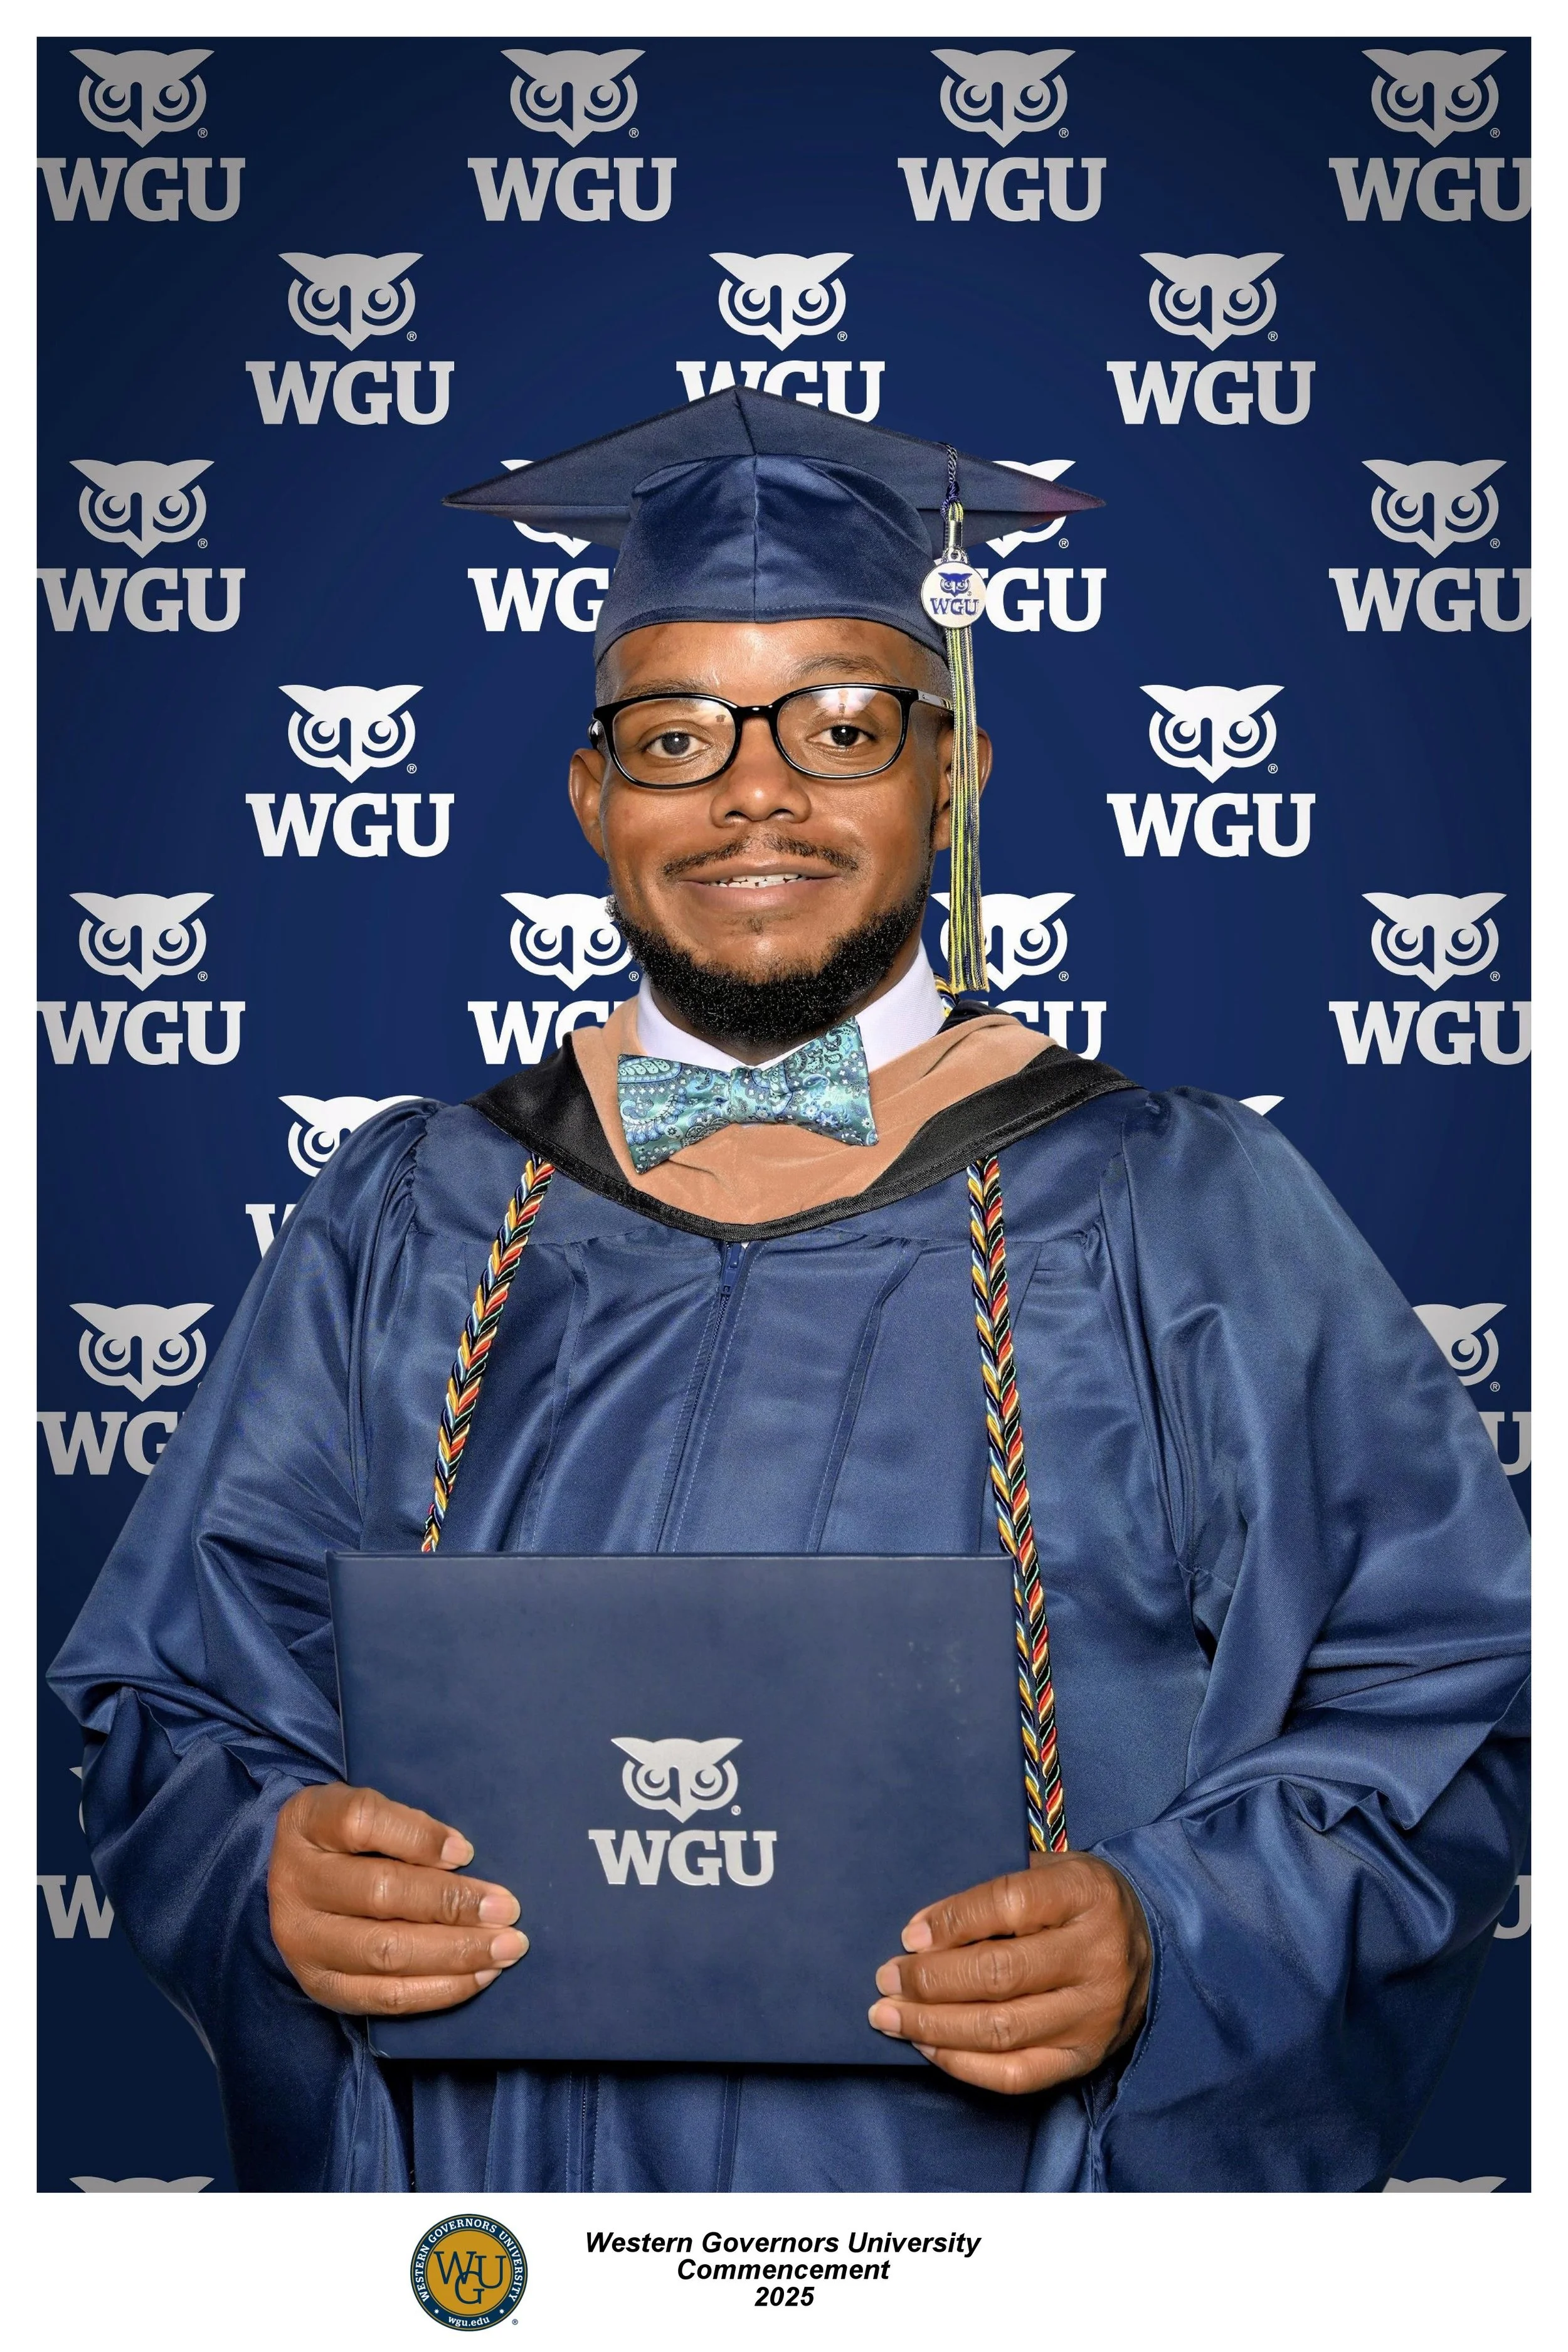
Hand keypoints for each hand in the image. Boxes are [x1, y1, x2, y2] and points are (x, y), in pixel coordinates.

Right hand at [268, 1783, 526, 2015]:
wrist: (297, 1884)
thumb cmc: (349, 1839)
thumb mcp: (364, 1809)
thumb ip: (403, 1824)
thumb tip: (458, 1856)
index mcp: (307, 1822)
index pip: (362, 1821)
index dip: (419, 1837)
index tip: (467, 1852)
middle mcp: (295, 1883)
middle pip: (380, 1894)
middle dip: (452, 1904)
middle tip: (508, 1909)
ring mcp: (302, 1941)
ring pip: (385, 1953)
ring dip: (456, 1953)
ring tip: (505, 1948)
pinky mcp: (319, 1986)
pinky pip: (384, 1997)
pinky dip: (438, 1990)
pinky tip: (478, 1976)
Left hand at [867, 1851, 1150, 2093]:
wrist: (1151, 1943)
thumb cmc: (1078, 1899)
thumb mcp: (1050, 1870)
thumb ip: (996, 1890)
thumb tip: (922, 1930)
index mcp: (1088, 1894)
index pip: (1009, 1904)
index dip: (952, 1921)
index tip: (909, 1935)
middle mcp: (1098, 1956)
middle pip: (999, 1974)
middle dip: (930, 1980)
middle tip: (886, 1978)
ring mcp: (1095, 2014)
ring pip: (1001, 2030)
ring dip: (933, 2026)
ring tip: (890, 2015)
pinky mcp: (1086, 2057)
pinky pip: (1016, 2073)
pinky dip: (963, 2063)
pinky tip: (928, 2045)